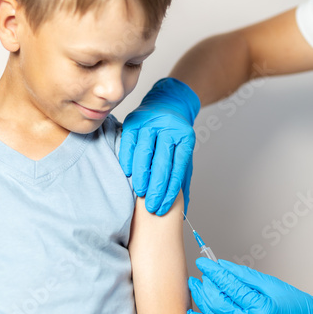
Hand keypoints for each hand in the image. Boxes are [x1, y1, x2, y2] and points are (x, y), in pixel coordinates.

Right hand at [119, 78, 199, 215]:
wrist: (167, 102)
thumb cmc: (174, 135)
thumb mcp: (184, 153)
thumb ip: (183, 179)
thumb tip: (185, 211)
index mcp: (185, 137)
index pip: (178, 167)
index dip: (171, 189)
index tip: (163, 207)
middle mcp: (169, 128)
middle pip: (162, 162)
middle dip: (157, 187)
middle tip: (151, 207)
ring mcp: (150, 123)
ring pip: (145, 152)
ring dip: (142, 175)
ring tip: (140, 193)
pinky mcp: (133, 120)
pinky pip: (129, 142)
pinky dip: (127, 158)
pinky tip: (128, 173)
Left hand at [187, 258, 312, 313]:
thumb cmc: (295, 307)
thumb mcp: (271, 284)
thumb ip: (243, 275)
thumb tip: (222, 266)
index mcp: (259, 309)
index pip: (228, 287)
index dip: (213, 273)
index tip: (203, 263)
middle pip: (216, 304)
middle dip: (204, 287)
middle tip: (200, 275)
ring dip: (201, 302)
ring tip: (196, 287)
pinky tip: (194, 312)